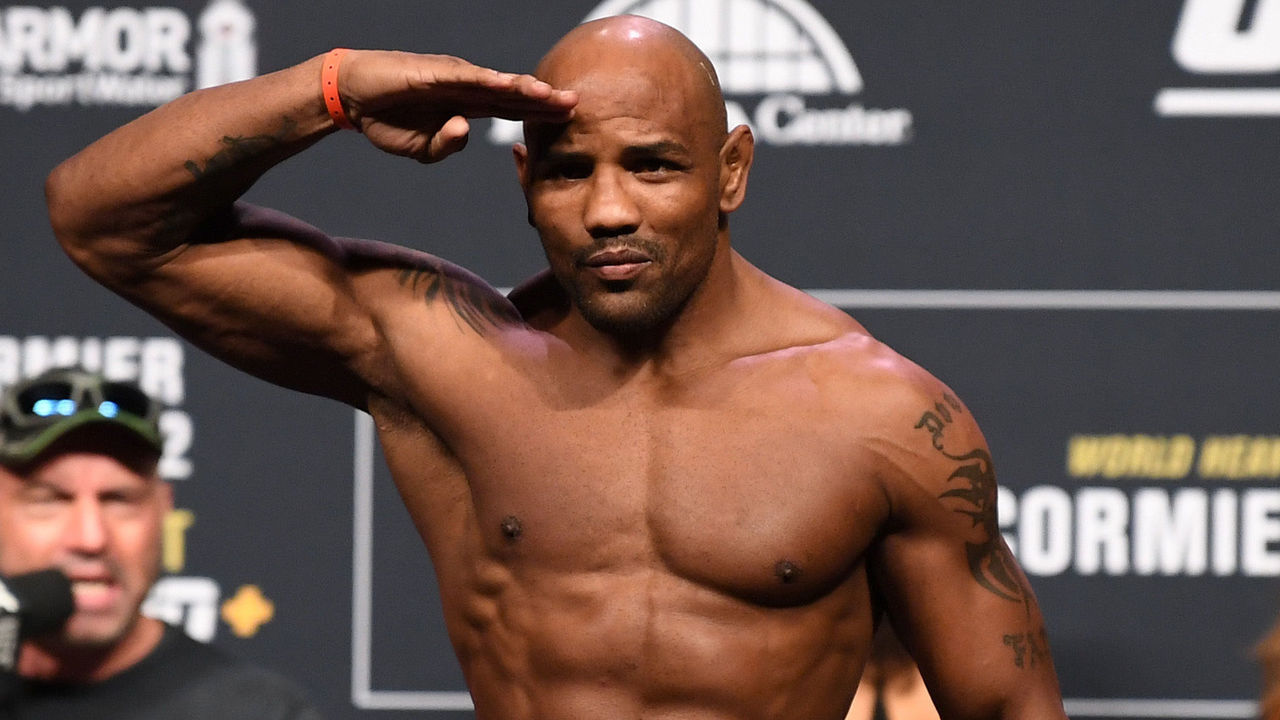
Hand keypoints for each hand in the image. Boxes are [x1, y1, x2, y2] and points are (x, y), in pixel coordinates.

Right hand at [335, 50, 576, 162]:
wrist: (352, 98)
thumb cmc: (388, 118)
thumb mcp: (422, 149)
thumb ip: (446, 145)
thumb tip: (463, 131)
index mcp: (467, 105)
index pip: (511, 109)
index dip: (539, 113)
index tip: (569, 119)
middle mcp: (466, 87)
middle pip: (513, 93)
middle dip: (544, 99)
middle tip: (576, 103)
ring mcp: (451, 77)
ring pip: (496, 83)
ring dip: (525, 88)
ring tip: (553, 95)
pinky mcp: (433, 73)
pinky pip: (465, 77)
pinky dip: (489, 81)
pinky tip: (510, 85)